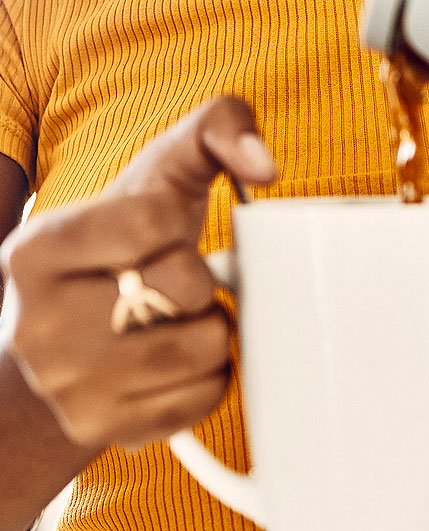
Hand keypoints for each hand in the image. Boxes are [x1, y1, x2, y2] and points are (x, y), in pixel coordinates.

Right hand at [0, 96, 277, 449]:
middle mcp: (39, 321)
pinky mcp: (103, 426)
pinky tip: (181, 354)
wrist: (68, 331)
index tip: (168, 228)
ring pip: (203, 346)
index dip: (181, 221)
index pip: (150, 222)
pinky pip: (206, 395)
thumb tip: (264, 163)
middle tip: (180, 278)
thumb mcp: (160, 170)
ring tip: (181, 314)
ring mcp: (67, 383)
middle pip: (183, 287)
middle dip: (201, 277)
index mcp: (38, 248)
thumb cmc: (126, 239)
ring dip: (214, 325)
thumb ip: (217, 128)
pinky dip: (213, 371)